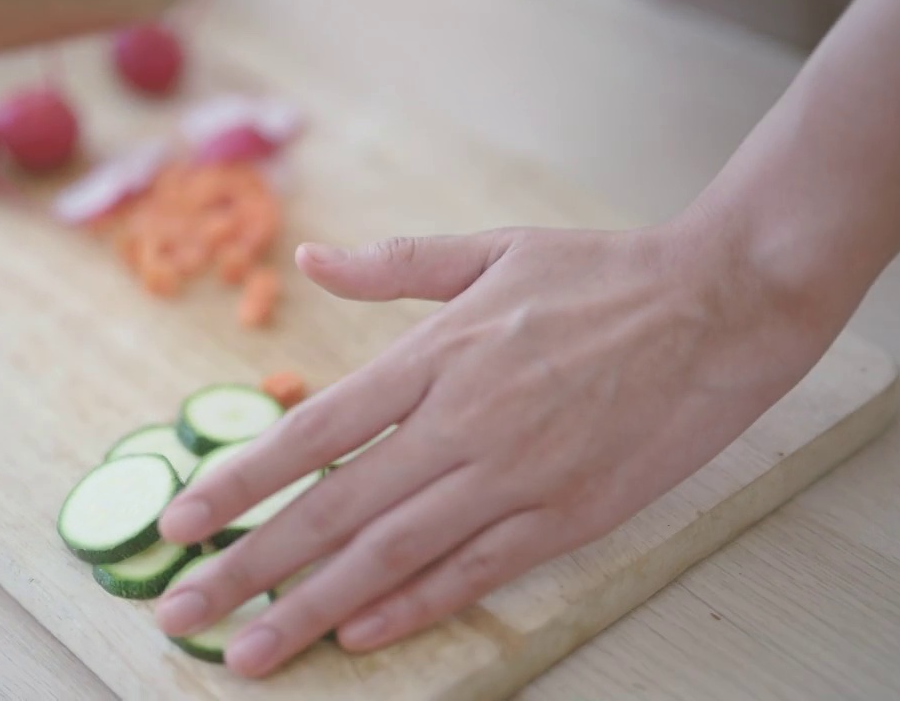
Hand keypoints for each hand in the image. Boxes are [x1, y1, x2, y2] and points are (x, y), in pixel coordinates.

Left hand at [154, 215, 841, 677]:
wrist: (722, 305)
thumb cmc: (603, 274)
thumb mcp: (491, 250)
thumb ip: (394, 265)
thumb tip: (314, 260)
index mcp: (434, 356)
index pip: (311, 435)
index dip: (238, 485)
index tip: (177, 524)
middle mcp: (461, 423)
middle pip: (333, 511)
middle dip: (246, 567)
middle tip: (179, 611)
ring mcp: (514, 478)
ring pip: (390, 557)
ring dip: (308, 610)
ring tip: (246, 649)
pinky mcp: (567, 517)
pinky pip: (474, 573)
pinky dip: (411, 608)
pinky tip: (356, 636)